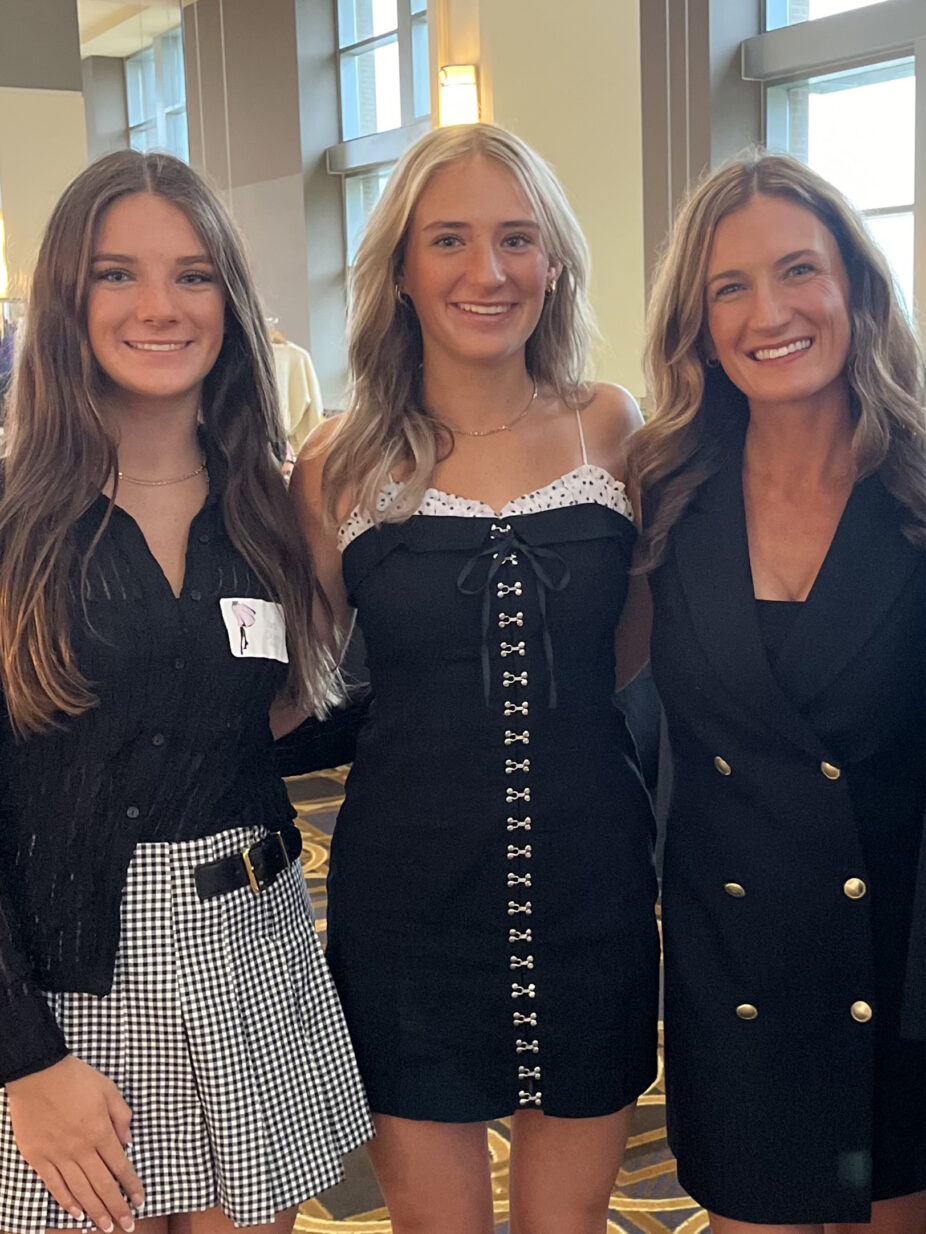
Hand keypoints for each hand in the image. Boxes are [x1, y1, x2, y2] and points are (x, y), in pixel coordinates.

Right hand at [6, 1055, 143, 1232]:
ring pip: (80, 1191)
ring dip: (95, 1211)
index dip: (132, 1186)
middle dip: (116, 1208)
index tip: (140, 1201)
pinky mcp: (39, 1157)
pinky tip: (77, 1214)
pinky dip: (67, 1202)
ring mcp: (58, 1155)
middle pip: (102, 1185)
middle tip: (126, 1226)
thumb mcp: (109, 1090)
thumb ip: (121, 1117)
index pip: (121, 1166)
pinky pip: (55, 1185)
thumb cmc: (77, 1078)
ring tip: (105, 1227)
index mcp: (100, 1131)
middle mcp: (81, 1148)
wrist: (39, 1073)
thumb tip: (127, 1143)